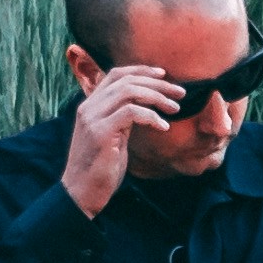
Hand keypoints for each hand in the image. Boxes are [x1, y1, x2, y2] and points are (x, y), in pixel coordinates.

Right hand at [62, 62, 184, 215]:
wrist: (81, 192)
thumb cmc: (100, 168)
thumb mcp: (113, 136)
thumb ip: (123, 119)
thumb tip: (145, 107)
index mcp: (91, 105)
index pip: (116, 74)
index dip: (141, 71)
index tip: (164, 75)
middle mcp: (89, 107)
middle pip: (126, 80)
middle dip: (157, 83)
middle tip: (180, 93)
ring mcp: (93, 118)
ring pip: (129, 91)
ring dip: (157, 97)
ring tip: (175, 108)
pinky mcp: (100, 132)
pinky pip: (131, 113)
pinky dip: (151, 116)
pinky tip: (164, 127)